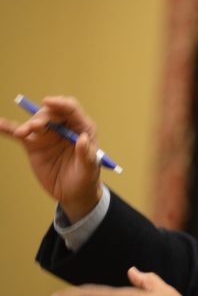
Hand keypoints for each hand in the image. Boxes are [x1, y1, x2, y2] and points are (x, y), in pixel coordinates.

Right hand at [0, 96, 100, 221]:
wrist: (73, 194)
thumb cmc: (86, 178)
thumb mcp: (90, 168)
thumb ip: (86, 154)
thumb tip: (82, 139)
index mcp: (83, 128)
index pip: (71, 110)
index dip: (60, 103)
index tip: (47, 101)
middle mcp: (65, 128)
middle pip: (51, 113)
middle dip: (42, 117)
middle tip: (35, 127)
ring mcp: (48, 135)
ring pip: (36, 122)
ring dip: (28, 125)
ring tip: (22, 133)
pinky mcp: (34, 145)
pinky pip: (20, 134)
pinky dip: (9, 128)